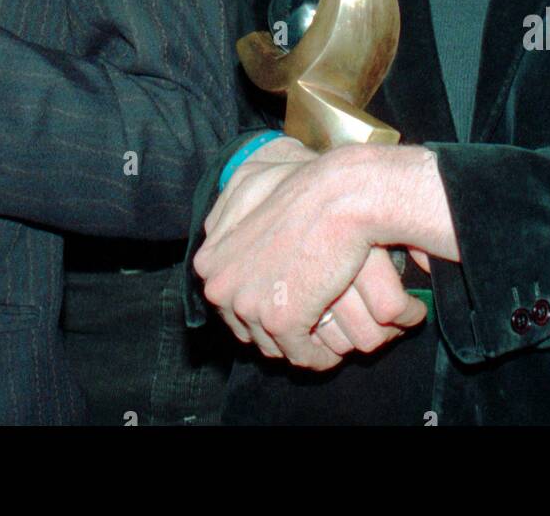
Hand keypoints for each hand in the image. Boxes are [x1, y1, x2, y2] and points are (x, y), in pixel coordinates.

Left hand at [195, 140, 425, 369]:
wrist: (338, 197)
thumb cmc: (302, 192)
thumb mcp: (245, 197)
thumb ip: (227, 229)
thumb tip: (215, 248)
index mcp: (210, 264)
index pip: (231, 306)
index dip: (262, 305)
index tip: (287, 301)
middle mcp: (220, 288)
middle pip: (249, 330)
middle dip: (278, 328)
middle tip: (308, 320)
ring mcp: (248, 306)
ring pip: (275, 347)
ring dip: (300, 344)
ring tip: (324, 334)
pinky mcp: (281, 321)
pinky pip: (302, 356)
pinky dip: (319, 356)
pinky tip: (334, 346)